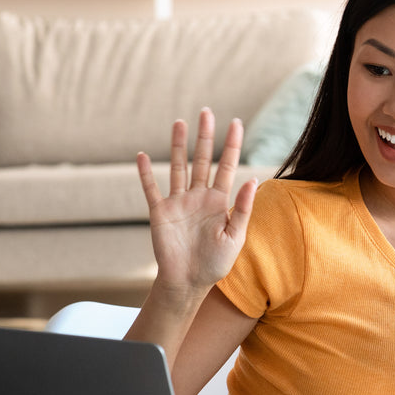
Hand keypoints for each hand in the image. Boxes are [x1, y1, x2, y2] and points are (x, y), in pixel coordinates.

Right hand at [137, 108, 257, 297]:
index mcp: (219, 201)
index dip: (231, 145)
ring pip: (178, 167)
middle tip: (206, 112)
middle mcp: (199, 197)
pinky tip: (142, 155)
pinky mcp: (160, 212)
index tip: (236, 122)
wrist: (188, 283)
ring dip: (177, 146)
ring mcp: (178, 202)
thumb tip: (253, 179)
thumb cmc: (215, 264)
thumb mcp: (235, 237)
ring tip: (179, 122)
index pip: (227, 166)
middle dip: (205, 136)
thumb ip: (242, 209)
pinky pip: (151, 189)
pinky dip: (145, 173)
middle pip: (202, 159)